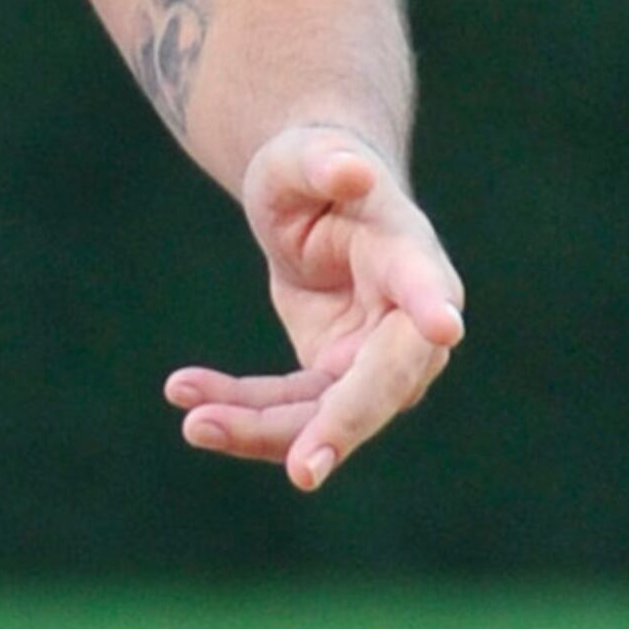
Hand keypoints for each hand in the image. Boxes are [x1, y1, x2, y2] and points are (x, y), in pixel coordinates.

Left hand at [165, 127, 464, 494]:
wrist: (311, 200)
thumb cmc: (311, 167)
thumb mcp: (302, 156)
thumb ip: (324, 162)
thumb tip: (350, 171)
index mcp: (409, 254)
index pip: (424, 284)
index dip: (429, 306)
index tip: (444, 328)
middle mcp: (407, 318)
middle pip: (382, 384)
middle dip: (342, 428)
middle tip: (302, 472)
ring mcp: (373, 358)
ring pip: (325, 414)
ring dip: (259, 428)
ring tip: (194, 421)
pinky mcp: (333, 379)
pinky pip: (287, 410)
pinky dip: (236, 410)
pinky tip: (184, 392)